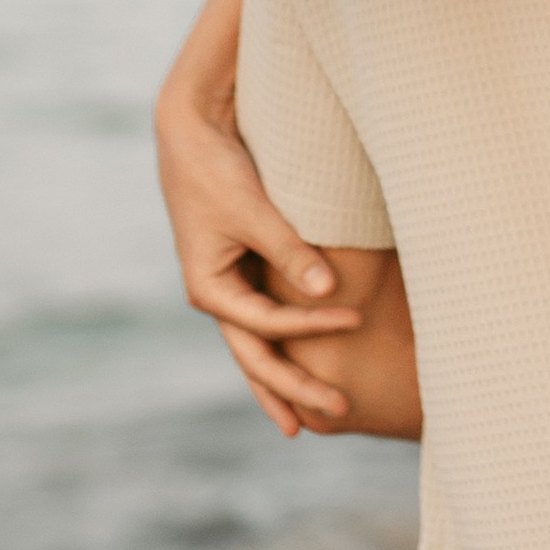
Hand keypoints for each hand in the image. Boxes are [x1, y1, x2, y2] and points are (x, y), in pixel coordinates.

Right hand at [156, 0, 361, 438]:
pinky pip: (267, 318)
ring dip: (285, 378)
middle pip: (256, 355)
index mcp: (208, 288)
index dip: (311, 325)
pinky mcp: (243, 269)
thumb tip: (327, 292)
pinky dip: (286, 342)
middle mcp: (216, 294)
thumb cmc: (217, 168)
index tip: (356, 316)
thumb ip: (289, 251)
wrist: (193, 131)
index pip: (267, 324)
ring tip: (312, 418)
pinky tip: (305, 363)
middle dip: (293, 387)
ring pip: (260, 345)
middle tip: (338, 411)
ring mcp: (228, 285)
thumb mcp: (253, 209)